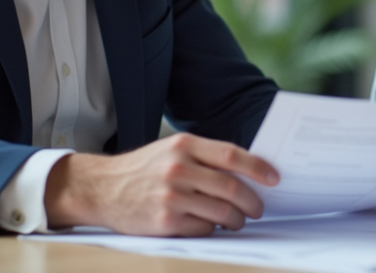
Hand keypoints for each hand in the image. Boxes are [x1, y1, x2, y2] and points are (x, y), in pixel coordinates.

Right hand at [43, 132, 279, 235]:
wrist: (101, 188)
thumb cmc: (143, 169)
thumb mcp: (171, 150)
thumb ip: (205, 157)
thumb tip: (249, 171)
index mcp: (184, 145)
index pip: (232, 156)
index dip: (258, 168)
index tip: (274, 178)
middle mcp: (178, 168)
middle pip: (231, 188)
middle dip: (252, 202)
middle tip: (258, 208)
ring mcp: (171, 196)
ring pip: (221, 213)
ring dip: (236, 220)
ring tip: (237, 221)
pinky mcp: (164, 221)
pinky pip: (203, 229)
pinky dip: (212, 230)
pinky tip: (209, 226)